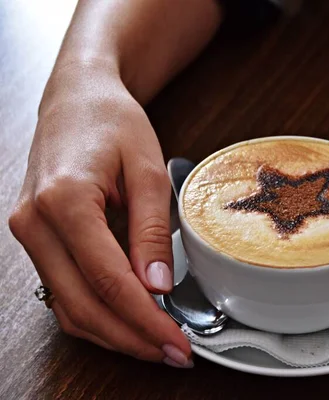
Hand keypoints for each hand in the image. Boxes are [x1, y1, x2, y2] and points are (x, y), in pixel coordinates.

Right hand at [9, 63, 192, 366]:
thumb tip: (158, 285)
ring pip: (68, 307)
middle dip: (131, 338)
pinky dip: (96, 313)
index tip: (177, 341)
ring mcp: (28, 233)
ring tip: (156, 344)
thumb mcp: (146, 169)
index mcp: (64, 201)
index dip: (145, 319)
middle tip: (173, 353)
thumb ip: (151, 230)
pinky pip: (63, 290)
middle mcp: (35, 223)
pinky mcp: (37, 238)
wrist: (79, 97)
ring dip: (113, 333)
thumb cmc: (112, 121)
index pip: (108, 280)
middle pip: (82, 305)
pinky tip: (128, 321)